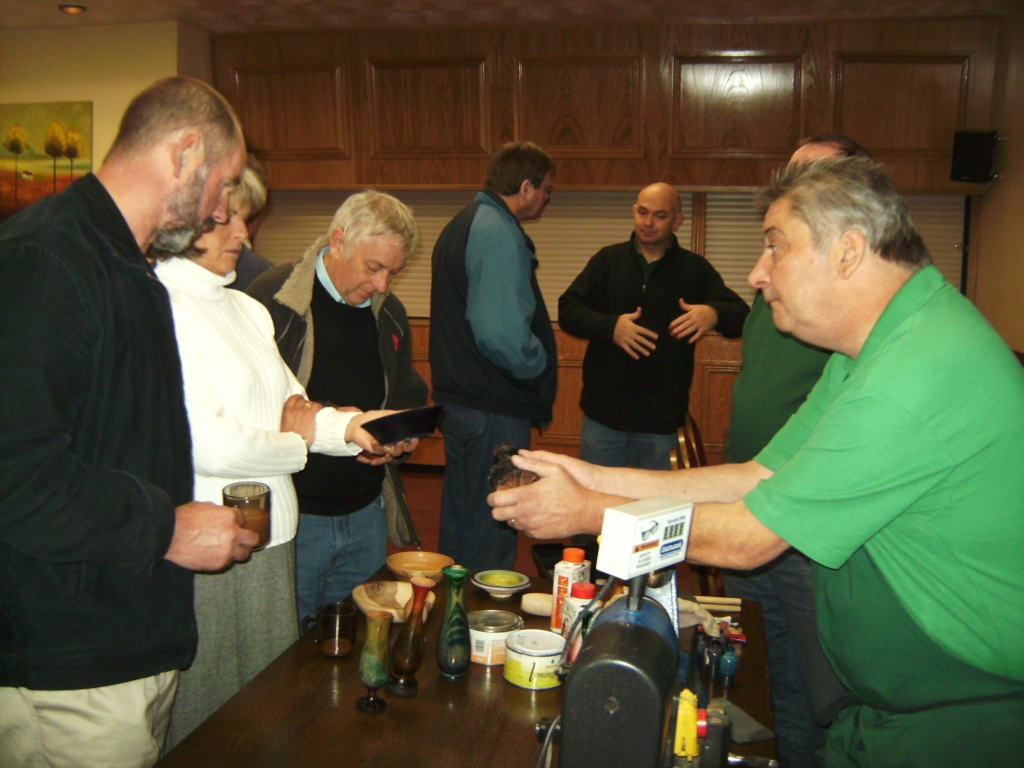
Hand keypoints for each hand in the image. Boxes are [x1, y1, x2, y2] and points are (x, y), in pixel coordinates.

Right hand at [164, 501, 257, 570]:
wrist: (170, 536)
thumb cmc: (182, 520)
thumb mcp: (203, 506)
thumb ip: (218, 511)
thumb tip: (221, 514)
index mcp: (230, 517)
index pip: (243, 519)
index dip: (238, 523)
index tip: (235, 526)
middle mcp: (233, 533)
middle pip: (252, 539)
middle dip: (247, 539)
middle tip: (242, 540)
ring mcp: (228, 550)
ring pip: (244, 554)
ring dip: (238, 552)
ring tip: (229, 551)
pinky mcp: (219, 563)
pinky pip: (228, 563)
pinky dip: (223, 560)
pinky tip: (214, 556)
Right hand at [280, 394, 322, 444]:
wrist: (296, 443)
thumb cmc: (290, 438)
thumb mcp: (284, 427)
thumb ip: (288, 419)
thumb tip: (291, 418)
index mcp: (287, 412)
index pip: (292, 399)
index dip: (297, 398)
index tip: (299, 399)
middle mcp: (296, 409)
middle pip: (302, 401)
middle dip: (306, 405)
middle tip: (308, 410)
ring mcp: (305, 410)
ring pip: (311, 403)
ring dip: (313, 407)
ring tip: (315, 414)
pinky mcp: (313, 413)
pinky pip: (318, 406)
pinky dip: (319, 409)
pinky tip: (320, 413)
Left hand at [344, 410, 415, 465]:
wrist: (358, 422)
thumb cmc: (374, 419)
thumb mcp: (388, 415)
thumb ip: (399, 415)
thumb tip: (411, 412)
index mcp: (398, 438)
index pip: (409, 443)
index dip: (413, 443)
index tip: (414, 438)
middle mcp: (392, 446)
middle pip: (402, 451)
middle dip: (404, 448)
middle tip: (402, 442)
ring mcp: (384, 449)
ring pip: (392, 455)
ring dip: (394, 451)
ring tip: (392, 446)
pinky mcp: (374, 450)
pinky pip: (378, 452)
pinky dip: (376, 447)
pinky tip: (374, 441)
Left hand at [487, 452, 601, 539]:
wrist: (584, 511)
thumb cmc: (570, 489)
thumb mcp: (554, 470)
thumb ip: (532, 463)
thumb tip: (515, 458)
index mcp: (525, 496)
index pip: (496, 500)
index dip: (492, 497)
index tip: (494, 495)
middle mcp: (525, 513)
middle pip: (498, 515)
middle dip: (497, 508)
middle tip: (504, 503)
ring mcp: (530, 526)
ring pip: (510, 523)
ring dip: (512, 516)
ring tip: (521, 508)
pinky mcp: (537, 534)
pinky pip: (524, 530)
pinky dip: (525, 524)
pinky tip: (534, 516)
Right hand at [613, 308, 657, 358]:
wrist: (608, 326)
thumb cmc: (618, 321)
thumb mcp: (627, 316)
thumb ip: (635, 314)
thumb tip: (640, 308)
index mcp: (633, 327)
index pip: (644, 331)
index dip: (650, 334)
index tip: (656, 337)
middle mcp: (631, 334)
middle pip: (641, 340)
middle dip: (648, 344)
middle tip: (654, 347)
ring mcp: (626, 340)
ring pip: (636, 346)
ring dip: (642, 350)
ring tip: (648, 354)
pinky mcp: (622, 344)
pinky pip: (628, 350)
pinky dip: (632, 354)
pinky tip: (637, 357)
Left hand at [668, 300, 717, 342]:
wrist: (715, 313)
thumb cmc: (703, 309)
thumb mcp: (695, 306)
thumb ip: (686, 305)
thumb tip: (680, 300)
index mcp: (691, 313)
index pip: (681, 318)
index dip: (675, 323)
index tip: (670, 327)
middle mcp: (694, 319)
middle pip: (684, 325)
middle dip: (677, 330)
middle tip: (671, 334)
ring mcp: (699, 325)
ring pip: (690, 330)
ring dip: (683, 334)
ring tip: (677, 337)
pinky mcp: (704, 329)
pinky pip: (698, 334)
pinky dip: (694, 338)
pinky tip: (689, 342)